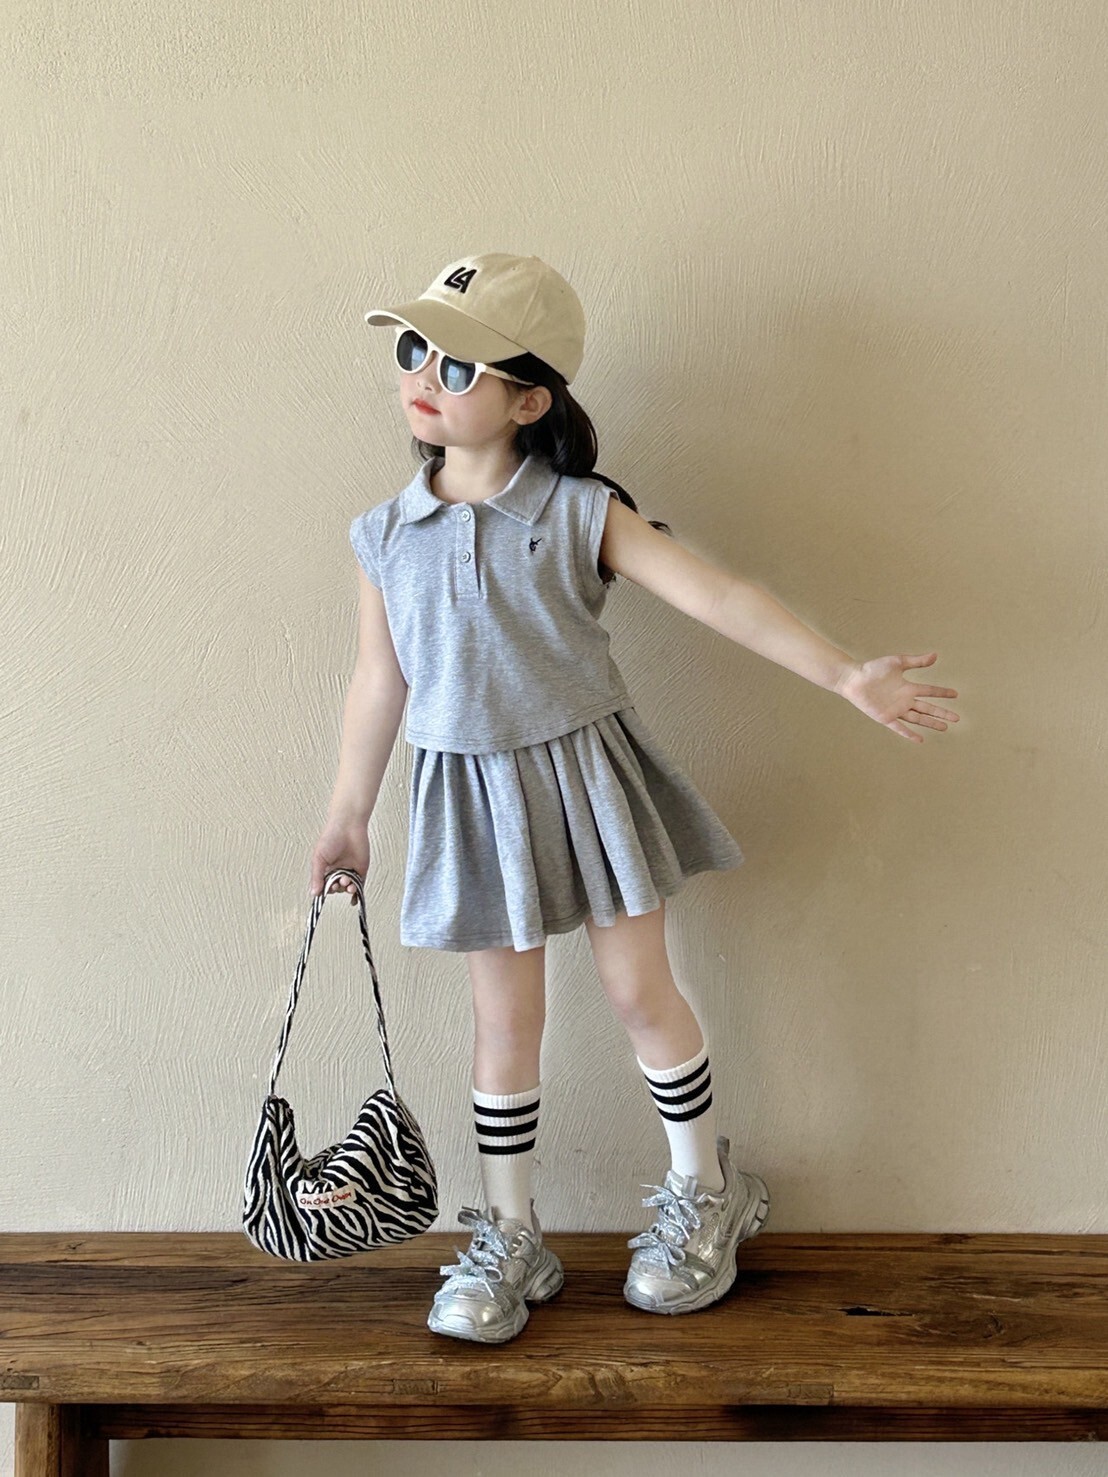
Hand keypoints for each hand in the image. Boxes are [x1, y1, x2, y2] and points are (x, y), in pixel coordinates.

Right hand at [309, 821, 369, 904]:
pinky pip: (360, 885)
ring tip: (346, 880)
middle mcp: (337, 870)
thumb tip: (314, 894)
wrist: (348, 826)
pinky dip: (357, 893)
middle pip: (336, 888)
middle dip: (336, 888)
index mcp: (325, 868)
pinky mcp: (361, 869)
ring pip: (347, 887)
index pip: (324, 885)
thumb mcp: (319, 858)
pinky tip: (354, 898)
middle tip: (336, 883)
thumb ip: (317, 877)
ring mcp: (349, 870)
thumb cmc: (331, 837)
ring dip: (346, 888)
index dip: (325, 889)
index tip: (325, 890)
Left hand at [834, 652, 959, 742]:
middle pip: (927, 708)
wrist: (854, 678)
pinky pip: (899, 728)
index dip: (942, 693)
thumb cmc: (873, 669)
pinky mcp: (885, 717)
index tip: (956, 694)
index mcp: (908, 687)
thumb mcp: (897, 662)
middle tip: (956, 718)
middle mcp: (904, 700)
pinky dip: (909, 734)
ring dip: (931, 723)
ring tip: (945, 728)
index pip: (929, 691)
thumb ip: (916, 661)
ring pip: (918, 719)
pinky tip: (920, 739)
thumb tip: (936, 655)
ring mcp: (896, 710)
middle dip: (942, 713)